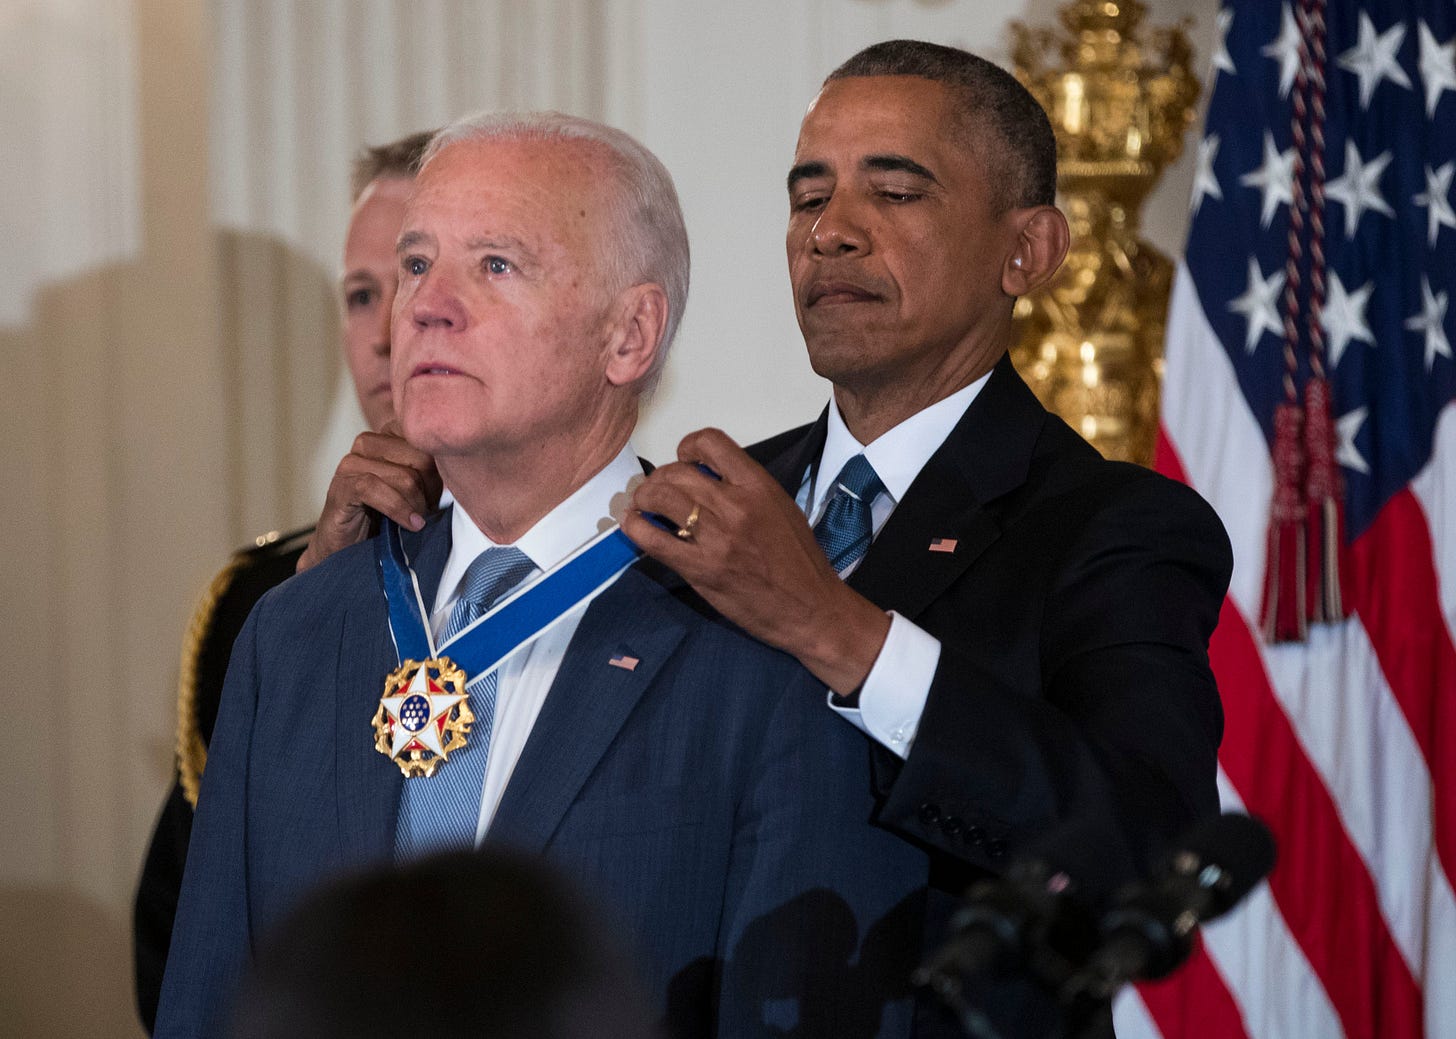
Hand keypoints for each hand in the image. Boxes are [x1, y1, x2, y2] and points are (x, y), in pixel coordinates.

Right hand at [296, 422, 441, 572]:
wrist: (348, 551)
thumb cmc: (387, 519)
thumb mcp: (418, 489)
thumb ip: (433, 472)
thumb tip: (464, 469)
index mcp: (388, 436)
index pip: (427, 437)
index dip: (441, 467)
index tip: (441, 492)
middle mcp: (368, 443)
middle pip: (421, 456)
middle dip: (431, 488)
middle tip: (429, 509)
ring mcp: (351, 463)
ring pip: (403, 475)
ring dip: (417, 504)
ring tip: (418, 519)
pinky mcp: (342, 486)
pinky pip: (376, 489)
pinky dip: (399, 510)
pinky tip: (410, 524)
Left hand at [623, 428, 889, 693]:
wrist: (809, 608)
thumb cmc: (800, 560)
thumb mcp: (781, 508)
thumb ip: (746, 489)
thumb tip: (706, 478)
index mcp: (758, 486)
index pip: (710, 442)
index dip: (688, 447)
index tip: (686, 462)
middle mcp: (734, 505)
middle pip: (676, 472)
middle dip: (661, 478)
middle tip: (660, 492)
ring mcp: (715, 538)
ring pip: (659, 497)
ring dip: (645, 498)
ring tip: (646, 507)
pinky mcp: (699, 568)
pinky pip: (652, 539)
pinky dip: (635, 527)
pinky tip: (636, 526)